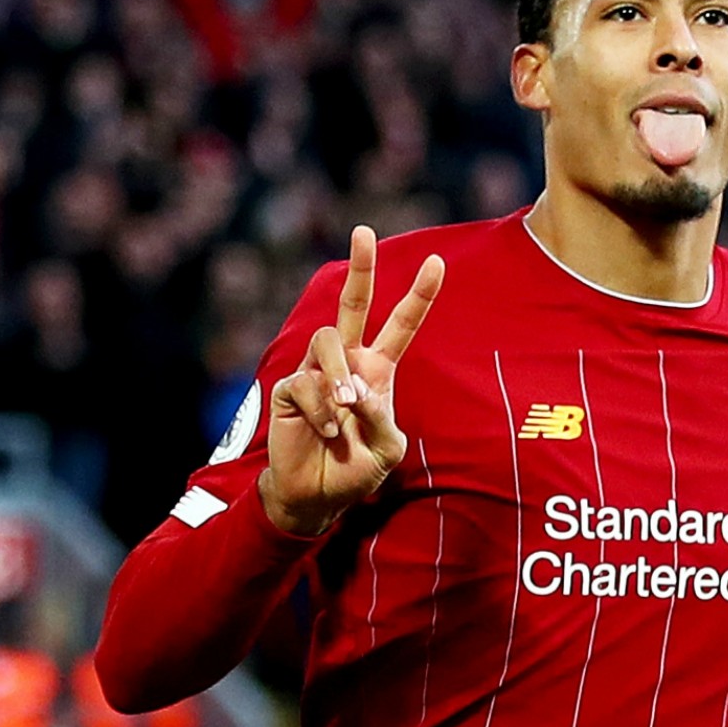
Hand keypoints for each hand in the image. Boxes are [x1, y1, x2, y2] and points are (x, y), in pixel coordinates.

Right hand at [259, 225, 443, 531]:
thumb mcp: (387, 449)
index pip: (401, 325)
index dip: (419, 295)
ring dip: (340, 374)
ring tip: (347, 406)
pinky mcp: (289, 388)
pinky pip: (306, 383)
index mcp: (378, 369)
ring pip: (328, 340)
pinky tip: (327, 433)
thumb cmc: (356, 469)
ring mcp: (316, 372)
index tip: (438, 261)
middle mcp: (347, 362)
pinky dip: (321, 412)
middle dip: (360, 267)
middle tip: (363, 231)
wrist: (318, 495)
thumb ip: (382, 418)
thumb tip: (357, 392)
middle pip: (353, 304)